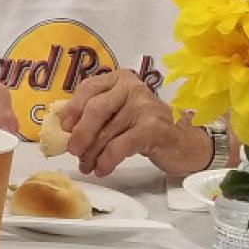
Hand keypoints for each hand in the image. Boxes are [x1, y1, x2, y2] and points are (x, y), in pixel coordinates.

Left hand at [62, 70, 210, 176]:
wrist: (184, 143)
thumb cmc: (146, 127)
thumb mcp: (120, 113)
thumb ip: (98, 114)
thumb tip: (65, 131)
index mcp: (120, 79)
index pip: (88, 88)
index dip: (73, 109)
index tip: (64, 128)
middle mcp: (132, 87)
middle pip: (96, 109)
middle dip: (80, 134)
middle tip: (73, 152)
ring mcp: (144, 106)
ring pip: (107, 132)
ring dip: (92, 153)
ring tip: (86, 166)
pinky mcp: (152, 127)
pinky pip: (119, 146)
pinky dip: (107, 161)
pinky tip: (102, 169)